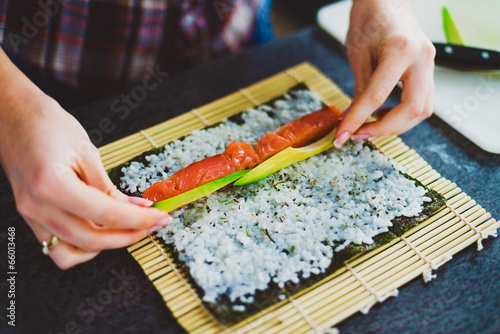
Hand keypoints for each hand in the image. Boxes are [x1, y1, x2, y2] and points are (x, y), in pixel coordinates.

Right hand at [0, 63, 170, 268]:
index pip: (106, 215)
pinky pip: (57, 247)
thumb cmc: (47, 124)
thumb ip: (109, 187)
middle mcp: (37, 207)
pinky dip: (82, 246)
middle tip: (153, 224)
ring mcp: (30, 216)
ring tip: (128, 229)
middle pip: (91, 240)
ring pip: (72, 253)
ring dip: (105, 246)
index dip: (139, 220)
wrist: (11, 116)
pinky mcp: (30, 218)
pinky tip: (101, 231)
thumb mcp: (86, 152)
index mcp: (53, 185)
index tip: (162, 217)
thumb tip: (137, 209)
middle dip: (130, 235)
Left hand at [334, 0, 435, 145]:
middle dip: (384, 128)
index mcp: (400, 50)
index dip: (358, 119)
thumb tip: (353, 119)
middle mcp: (422, 59)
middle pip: (412, 109)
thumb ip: (360, 89)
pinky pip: (422, 101)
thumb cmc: (369, 19)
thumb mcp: (358, 54)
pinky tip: (384, 114)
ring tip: (370, 124)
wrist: (386, 0)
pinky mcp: (429, 70)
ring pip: (423, 110)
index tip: (342, 136)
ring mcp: (430, 64)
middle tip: (358, 134)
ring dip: (397, 125)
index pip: (377, 96)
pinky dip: (404, 115)